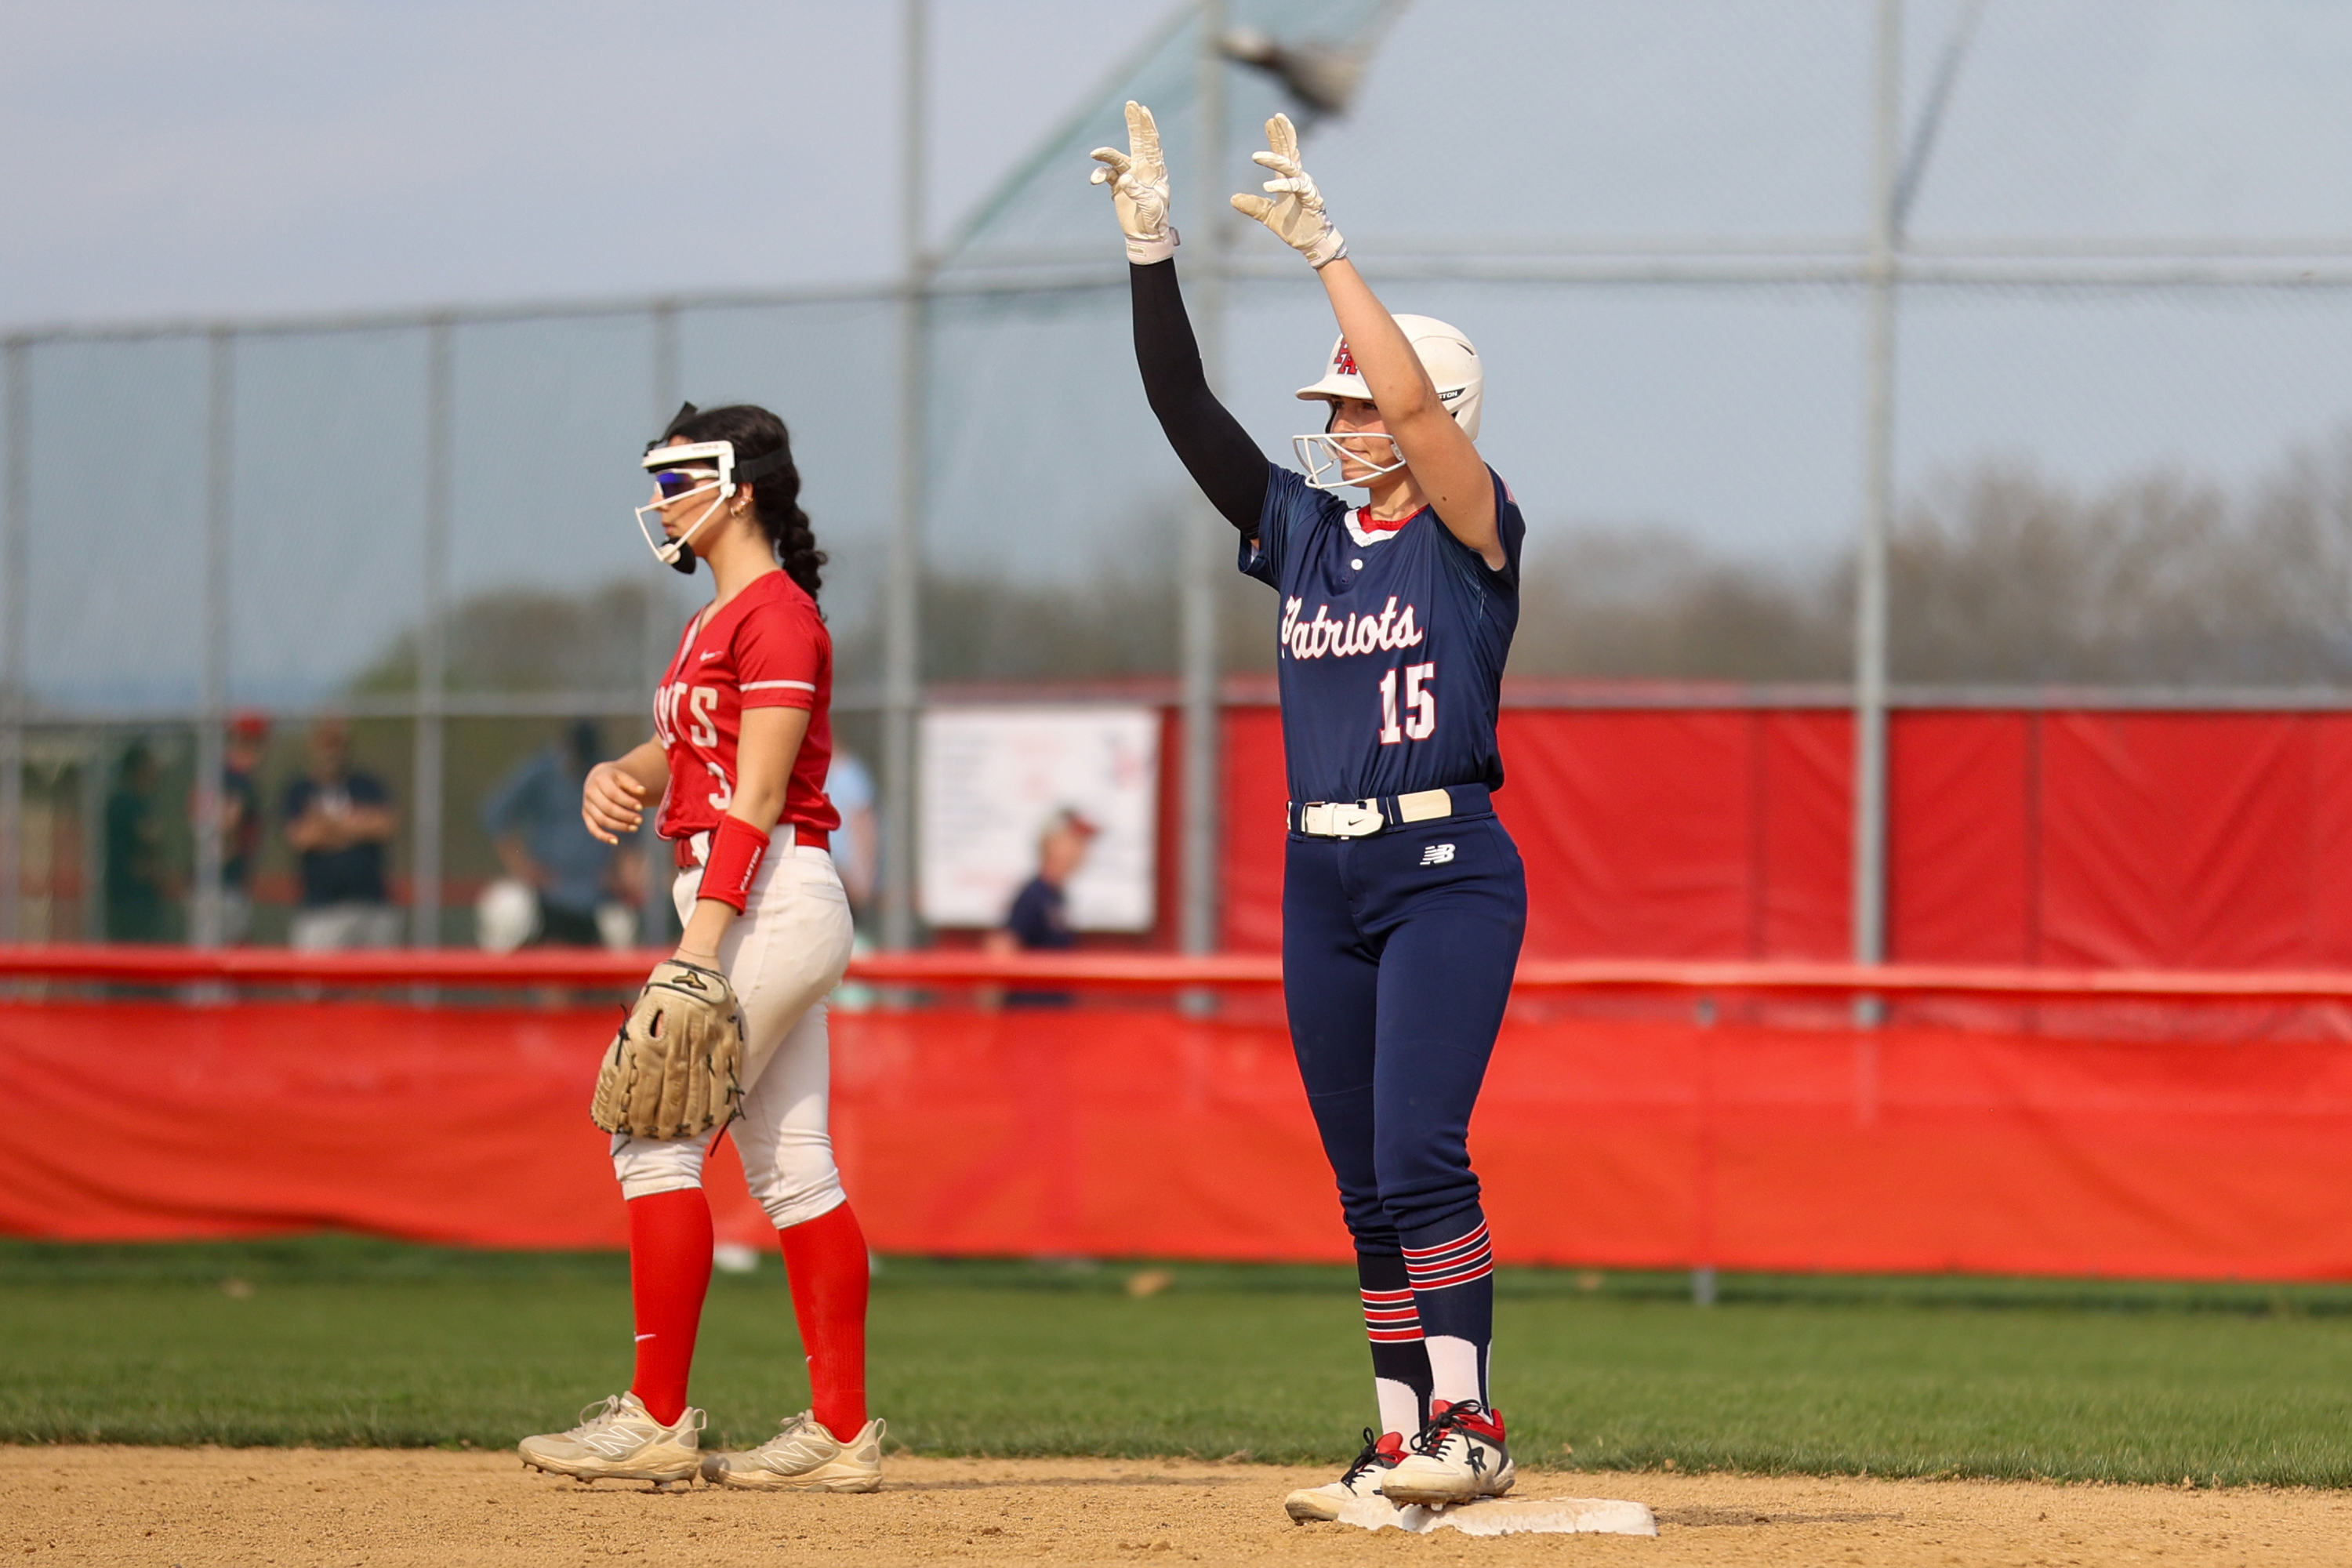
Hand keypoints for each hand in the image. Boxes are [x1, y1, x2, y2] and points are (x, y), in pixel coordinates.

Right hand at [582, 761, 648, 844]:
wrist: (598, 779)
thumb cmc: (615, 779)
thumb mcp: (623, 776)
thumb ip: (632, 783)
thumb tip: (643, 791)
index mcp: (600, 780)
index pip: (613, 794)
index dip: (627, 802)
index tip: (641, 807)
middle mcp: (590, 793)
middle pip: (608, 808)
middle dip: (625, 816)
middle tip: (640, 820)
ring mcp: (587, 805)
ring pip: (602, 820)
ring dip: (619, 826)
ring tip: (635, 828)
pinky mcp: (586, 816)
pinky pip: (592, 829)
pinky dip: (603, 836)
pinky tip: (616, 841)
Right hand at [1089, 101, 1178, 263]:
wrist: (1145, 234)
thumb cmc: (1154, 218)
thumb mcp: (1150, 205)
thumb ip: (1137, 190)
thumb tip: (1124, 178)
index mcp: (1155, 170)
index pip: (1151, 143)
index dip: (1146, 126)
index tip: (1142, 109)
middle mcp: (1142, 168)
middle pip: (1138, 141)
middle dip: (1134, 123)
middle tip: (1131, 104)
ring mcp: (1128, 175)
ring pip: (1115, 157)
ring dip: (1105, 154)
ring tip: (1095, 153)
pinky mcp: (1117, 185)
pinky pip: (1105, 174)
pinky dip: (1099, 175)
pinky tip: (1095, 180)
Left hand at [1230, 113, 1345, 268]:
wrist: (1311, 243)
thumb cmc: (1295, 227)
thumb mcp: (1268, 216)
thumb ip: (1253, 206)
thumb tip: (1233, 199)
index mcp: (1289, 180)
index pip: (1284, 153)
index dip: (1278, 136)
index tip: (1271, 120)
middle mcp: (1299, 179)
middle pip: (1291, 151)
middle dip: (1283, 134)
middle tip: (1275, 118)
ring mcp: (1306, 187)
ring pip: (1290, 168)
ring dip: (1273, 160)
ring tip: (1255, 156)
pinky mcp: (1311, 198)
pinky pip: (1296, 188)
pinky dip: (1283, 185)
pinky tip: (1268, 186)